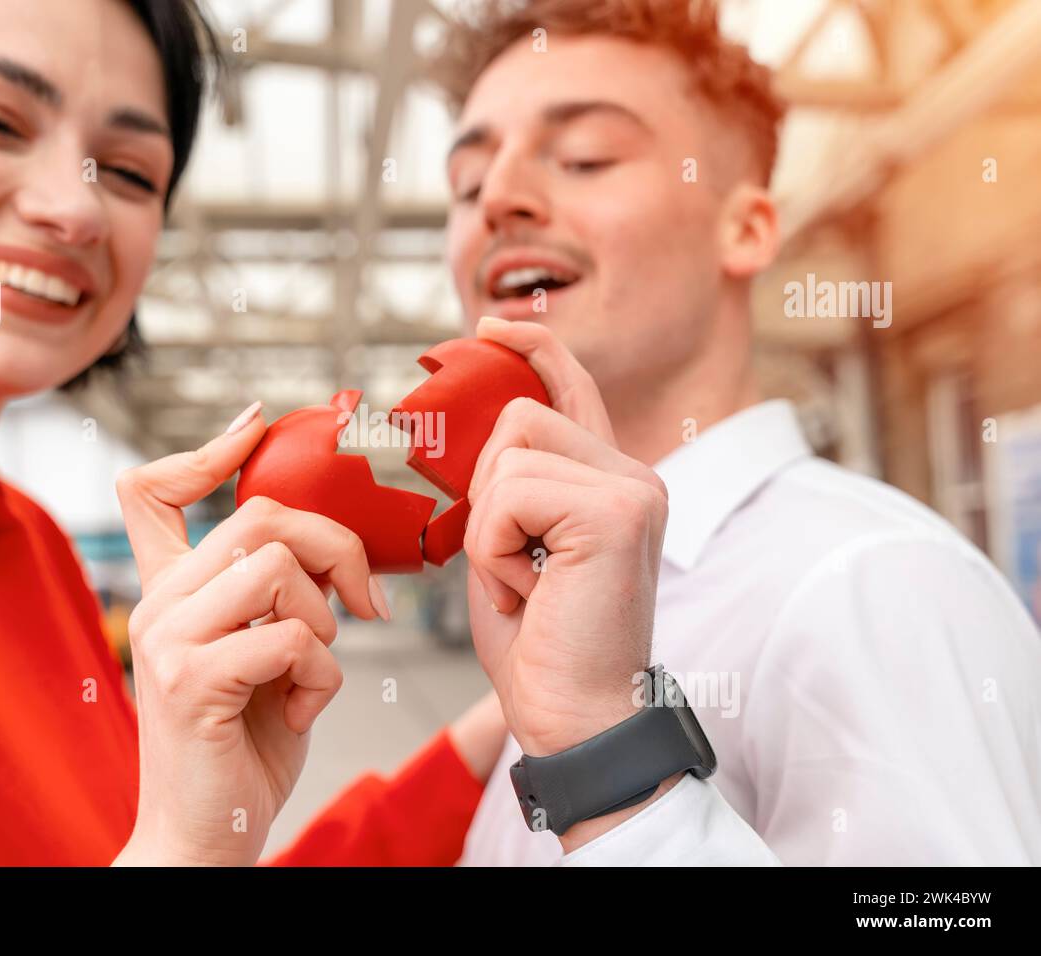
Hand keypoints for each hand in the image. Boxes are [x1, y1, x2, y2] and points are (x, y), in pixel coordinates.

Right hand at [112, 403, 388, 865]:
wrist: (203, 835)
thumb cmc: (242, 747)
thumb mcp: (265, 657)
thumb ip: (278, 600)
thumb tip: (333, 548)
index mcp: (171, 593)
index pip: (151, 491)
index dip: (206, 451)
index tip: (254, 426)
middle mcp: (159, 606)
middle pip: (261, 517)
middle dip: (337, 550)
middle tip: (361, 607)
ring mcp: (168, 640)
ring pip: (277, 565)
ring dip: (326, 620)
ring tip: (312, 670)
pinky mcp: (191, 681)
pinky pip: (292, 638)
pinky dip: (321, 677)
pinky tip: (298, 712)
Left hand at [464, 317, 675, 844]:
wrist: (576, 719)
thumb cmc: (541, 646)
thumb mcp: (512, 551)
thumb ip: (509, 491)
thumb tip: (471, 439)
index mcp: (611, 481)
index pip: (572, 388)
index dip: (531, 348)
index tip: (488, 328)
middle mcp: (633, 474)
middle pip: (517, 417)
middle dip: (484, 494)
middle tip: (511, 568)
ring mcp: (631, 487)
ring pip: (508, 453)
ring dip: (488, 529)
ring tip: (522, 584)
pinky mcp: (615, 511)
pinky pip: (509, 493)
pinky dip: (494, 549)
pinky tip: (528, 591)